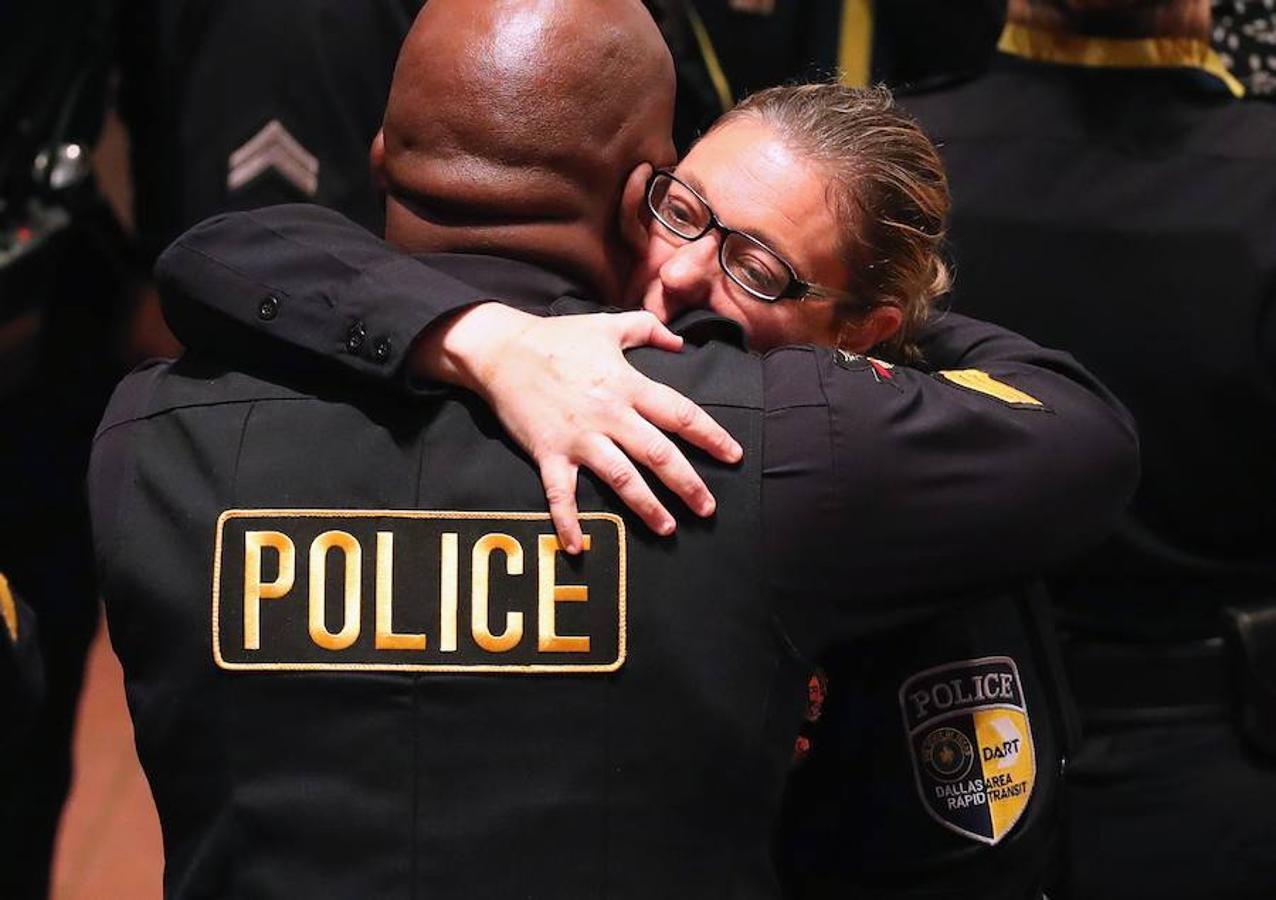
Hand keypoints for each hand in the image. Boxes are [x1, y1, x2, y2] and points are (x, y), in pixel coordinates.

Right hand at [413, 303, 743, 551]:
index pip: (679, 414)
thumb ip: (648, 329)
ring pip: (621, 477)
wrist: (501, 350)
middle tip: (708, 509)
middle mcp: (608, 414)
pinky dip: (568, 521)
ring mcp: (578, 436)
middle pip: (658, 453)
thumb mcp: (607, 325)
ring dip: (646, 506)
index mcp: (627, 384)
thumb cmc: (556, 337)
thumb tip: (679, 342)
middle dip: (687, 483)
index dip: (710, 436)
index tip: (733, 456)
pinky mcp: (548, 452)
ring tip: (668, 528)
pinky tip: (579, 547)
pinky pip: (560, 493)